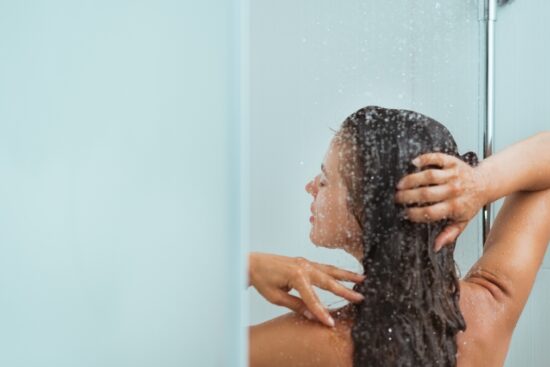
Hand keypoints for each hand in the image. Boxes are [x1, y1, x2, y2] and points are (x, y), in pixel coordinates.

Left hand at [248, 252, 364, 326]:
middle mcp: (303, 267)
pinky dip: (336, 270)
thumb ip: (296, 305)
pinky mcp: (305, 262)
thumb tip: (312, 316)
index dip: (321, 312)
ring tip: (363, 279)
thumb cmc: (262, 280)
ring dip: (346, 275)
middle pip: (328, 281)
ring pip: (330, 270)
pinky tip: (345, 274)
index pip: (313, 298)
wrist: (253, 263)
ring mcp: (305, 262)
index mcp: (296, 276)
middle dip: (345, 290)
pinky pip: (324, 267)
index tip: (331, 323)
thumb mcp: (276, 297)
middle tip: (360, 298)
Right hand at [394, 152, 488, 250]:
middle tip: (397, 198)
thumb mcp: (462, 221)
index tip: (405, 213)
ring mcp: (453, 175)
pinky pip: (436, 158)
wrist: (485, 183)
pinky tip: (413, 163)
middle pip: (425, 194)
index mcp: (455, 207)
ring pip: (428, 176)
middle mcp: (454, 190)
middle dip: (407, 196)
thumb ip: (449, 234)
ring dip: (410, 179)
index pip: (430, 212)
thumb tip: (436, 246)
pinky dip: (423, 159)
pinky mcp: (452, 162)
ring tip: (400, 184)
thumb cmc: (471, 202)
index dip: (414, 214)